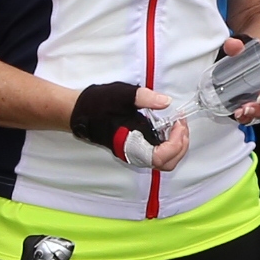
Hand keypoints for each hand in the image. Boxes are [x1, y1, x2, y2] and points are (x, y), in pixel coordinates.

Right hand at [69, 81, 188, 172]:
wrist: (78, 111)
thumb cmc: (97, 105)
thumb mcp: (122, 96)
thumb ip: (145, 98)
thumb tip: (166, 101)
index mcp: (129, 145)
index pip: (160, 157)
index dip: (175, 142)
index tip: (176, 122)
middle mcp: (133, 154)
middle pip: (166, 164)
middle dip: (180, 145)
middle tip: (181, 124)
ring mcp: (134, 153)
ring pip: (163, 161)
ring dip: (176, 145)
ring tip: (177, 124)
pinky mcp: (135, 148)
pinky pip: (158, 154)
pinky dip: (169, 143)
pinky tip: (168, 126)